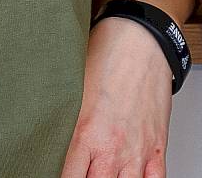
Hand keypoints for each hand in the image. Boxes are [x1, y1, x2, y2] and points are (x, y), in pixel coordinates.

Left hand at [59, 18, 174, 177]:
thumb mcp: (72, 89)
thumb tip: (44, 136)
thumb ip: (62, 122)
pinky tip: (130, 177)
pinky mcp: (157, 146)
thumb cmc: (107, 55)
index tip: (57, 173)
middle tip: (82, 171)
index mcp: (86, 134)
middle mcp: (112, 147)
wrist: (142, 38)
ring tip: (103, 173)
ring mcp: (137, 150)